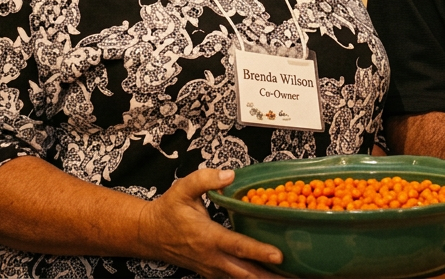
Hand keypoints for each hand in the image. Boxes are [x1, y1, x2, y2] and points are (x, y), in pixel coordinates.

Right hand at [138, 168, 281, 278]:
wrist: (148, 234)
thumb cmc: (168, 211)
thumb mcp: (182, 189)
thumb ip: (205, 179)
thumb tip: (229, 175)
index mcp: (207, 236)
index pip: (237, 246)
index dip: (258, 251)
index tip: (279, 255)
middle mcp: (212, 257)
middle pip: (245, 272)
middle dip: (269, 276)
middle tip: (295, 277)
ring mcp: (212, 268)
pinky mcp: (212, 271)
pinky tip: (269, 277)